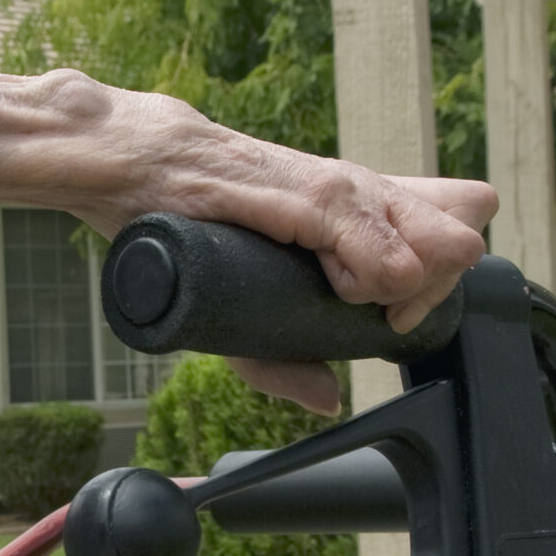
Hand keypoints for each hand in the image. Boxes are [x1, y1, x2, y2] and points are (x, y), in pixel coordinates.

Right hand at [0, 70, 497, 414]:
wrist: (108, 160)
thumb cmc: (166, 216)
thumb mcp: (235, 292)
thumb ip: (281, 348)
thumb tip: (330, 395)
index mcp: (322, 205)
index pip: (417, 210)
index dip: (440, 254)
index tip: (419, 304)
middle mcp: (321, 183)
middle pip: (424, 207)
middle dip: (447, 252)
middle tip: (424, 298)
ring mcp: (294, 178)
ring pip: (389, 205)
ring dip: (418, 254)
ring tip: (418, 289)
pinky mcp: (263, 179)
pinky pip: (331, 210)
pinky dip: (365, 247)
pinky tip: (384, 276)